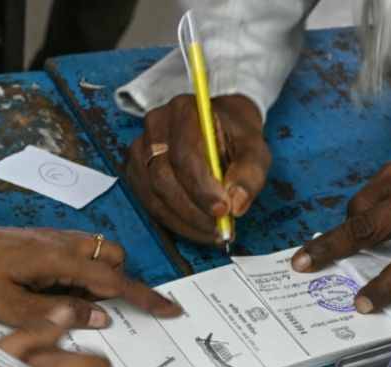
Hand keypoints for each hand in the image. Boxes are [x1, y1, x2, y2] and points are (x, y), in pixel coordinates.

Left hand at [0, 220, 181, 327]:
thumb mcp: (9, 307)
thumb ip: (58, 314)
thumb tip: (101, 316)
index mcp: (58, 259)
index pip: (115, 279)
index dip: (144, 296)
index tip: (170, 309)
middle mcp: (60, 243)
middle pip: (112, 258)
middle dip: (120, 284)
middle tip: (103, 313)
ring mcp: (50, 239)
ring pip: (95, 254)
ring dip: (98, 279)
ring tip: (74, 307)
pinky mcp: (38, 241)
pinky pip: (76, 254)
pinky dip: (81, 274)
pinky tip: (57, 294)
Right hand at [126, 94, 270, 244]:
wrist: (218, 126)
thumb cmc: (235, 136)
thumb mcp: (254, 148)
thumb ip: (250, 173)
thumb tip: (236, 205)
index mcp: (184, 111)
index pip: (185, 155)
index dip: (202, 188)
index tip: (223, 210)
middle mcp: (155, 126)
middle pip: (163, 177)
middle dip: (192, 210)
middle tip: (218, 229)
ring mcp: (140, 149)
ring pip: (152, 194)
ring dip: (182, 220)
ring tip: (210, 232)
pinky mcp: (136, 170)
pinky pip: (148, 202)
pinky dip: (172, 221)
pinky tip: (194, 227)